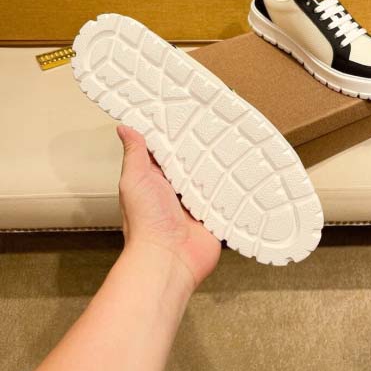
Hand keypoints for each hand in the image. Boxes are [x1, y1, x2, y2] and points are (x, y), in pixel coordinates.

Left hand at [117, 125, 220, 289]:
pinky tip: (245, 171)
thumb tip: (124, 128)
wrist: (169, 259)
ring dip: (220, 165)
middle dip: (202, 147)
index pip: (167, 150)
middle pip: (192, 162)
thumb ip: (135, 154)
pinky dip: (234, 187)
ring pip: (210, 177)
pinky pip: (226, 197)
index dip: (175, 133)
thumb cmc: (146, 223)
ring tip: (236, 140)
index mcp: (155, 179)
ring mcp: (195, 203)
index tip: (186, 110)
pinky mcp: (213, 215)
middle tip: (218, 121)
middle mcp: (175, 190)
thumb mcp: (135, 180)